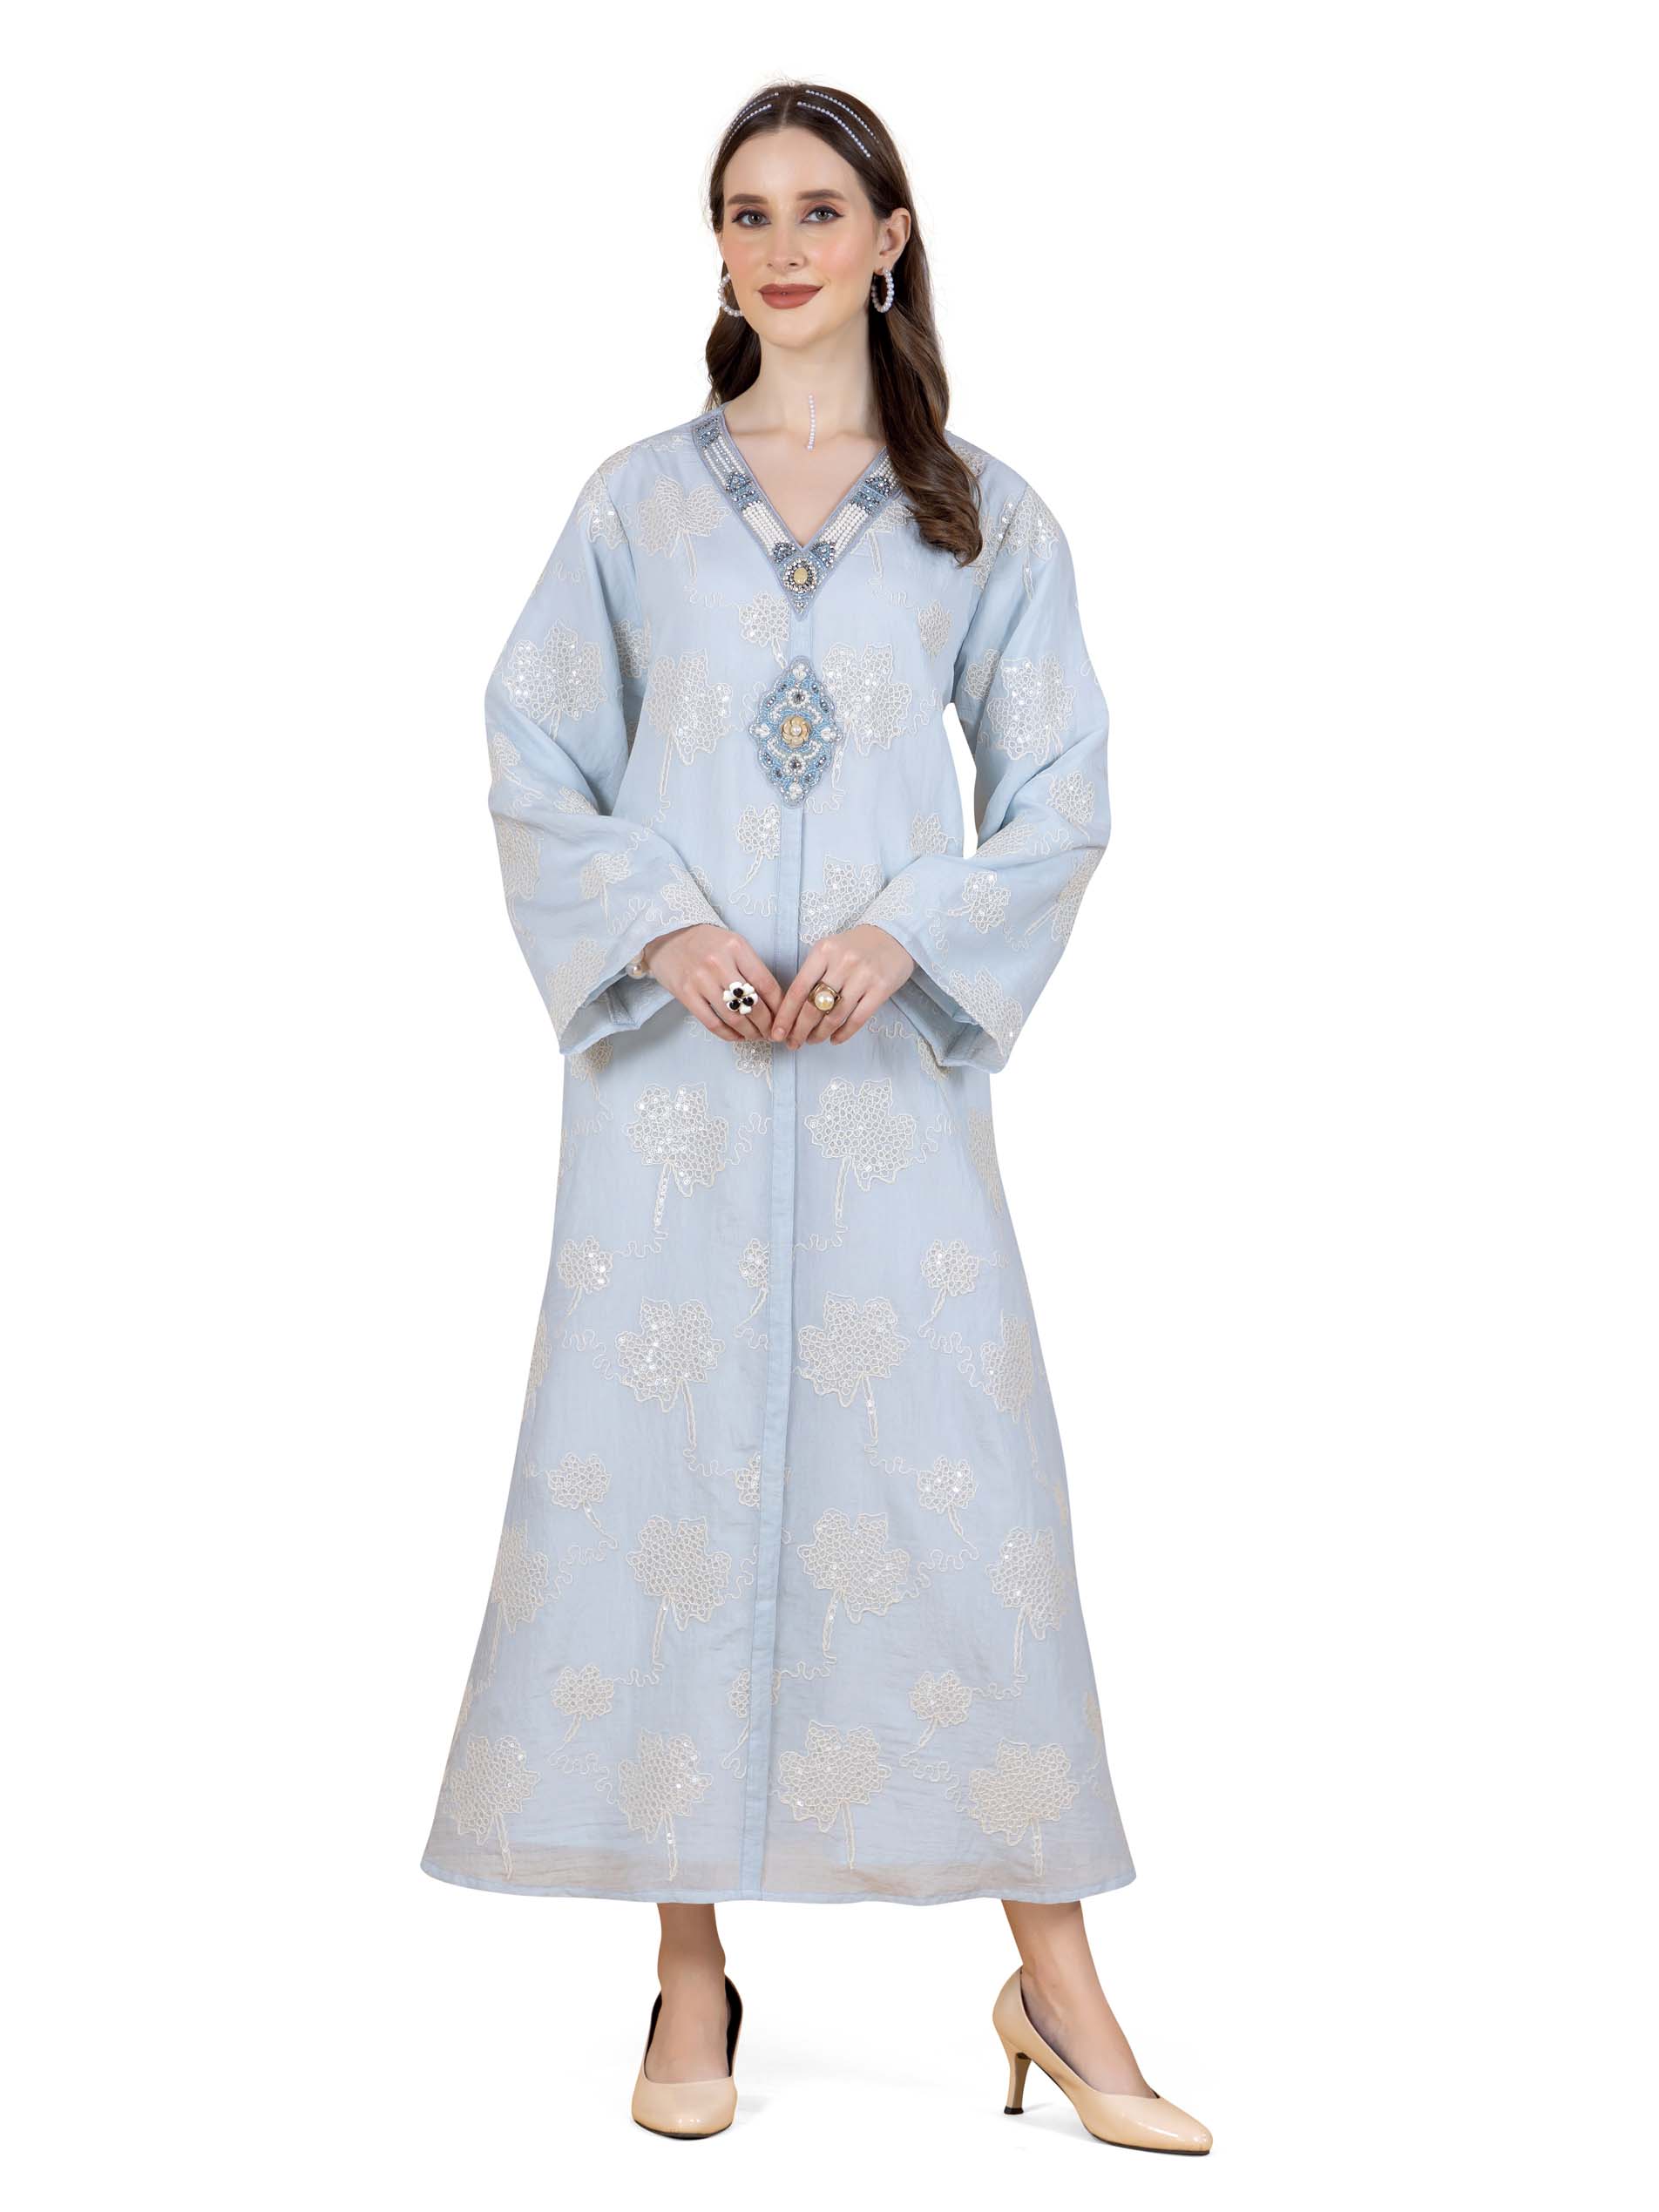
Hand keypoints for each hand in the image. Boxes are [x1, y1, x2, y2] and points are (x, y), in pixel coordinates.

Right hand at [639, 924, 782, 1044]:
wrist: (667, 941)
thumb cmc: (705, 943)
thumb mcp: (731, 944)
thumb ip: (751, 967)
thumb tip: (774, 1001)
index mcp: (736, 946)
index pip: (766, 983)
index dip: (779, 1006)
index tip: (784, 1017)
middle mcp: (719, 962)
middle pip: (752, 1003)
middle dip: (767, 1024)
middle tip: (772, 1033)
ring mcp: (700, 979)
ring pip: (734, 1016)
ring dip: (749, 1032)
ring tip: (756, 1036)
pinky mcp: (686, 994)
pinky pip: (712, 1022)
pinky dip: (728, 1034)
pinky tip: (737, 1036)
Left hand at [771, 925, 915, 1049]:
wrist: (894, 937)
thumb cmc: (856, 947)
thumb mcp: (829, 950)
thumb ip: (812, 974)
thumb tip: (792, 1010)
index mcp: (824, 951)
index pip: (798, 989)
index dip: (785, 1015)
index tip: (777, 1033)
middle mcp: (842, 963)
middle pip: (814, 1006)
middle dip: (800, 1030)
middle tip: (793, 1043)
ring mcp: (863, 976)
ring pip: (835, 1016)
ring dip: (820, 1033)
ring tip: (813, 1040)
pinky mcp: (881, 989)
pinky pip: (858, 1018)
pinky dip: (843, 1033)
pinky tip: (834, 1039)